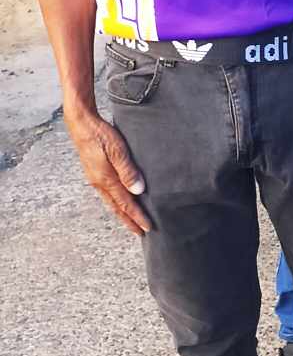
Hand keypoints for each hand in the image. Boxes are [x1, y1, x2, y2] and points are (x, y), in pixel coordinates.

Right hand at [66, 105, 148, 232]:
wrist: (81, 123)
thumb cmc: (100, 134)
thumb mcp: (117, 150)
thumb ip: (128, 171)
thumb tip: (138, 191)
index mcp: (106, 179)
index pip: (125, 203)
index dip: (137, 216)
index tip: (148, 227)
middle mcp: (99, 182)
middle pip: (116, 207)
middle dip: (129, 220)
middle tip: (140, 232)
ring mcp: (95, 178)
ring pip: (111, 201)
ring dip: (122, 212)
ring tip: (132, 220)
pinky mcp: (95, 172)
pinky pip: (107, 192)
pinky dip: (116, 201)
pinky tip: (120, 200)